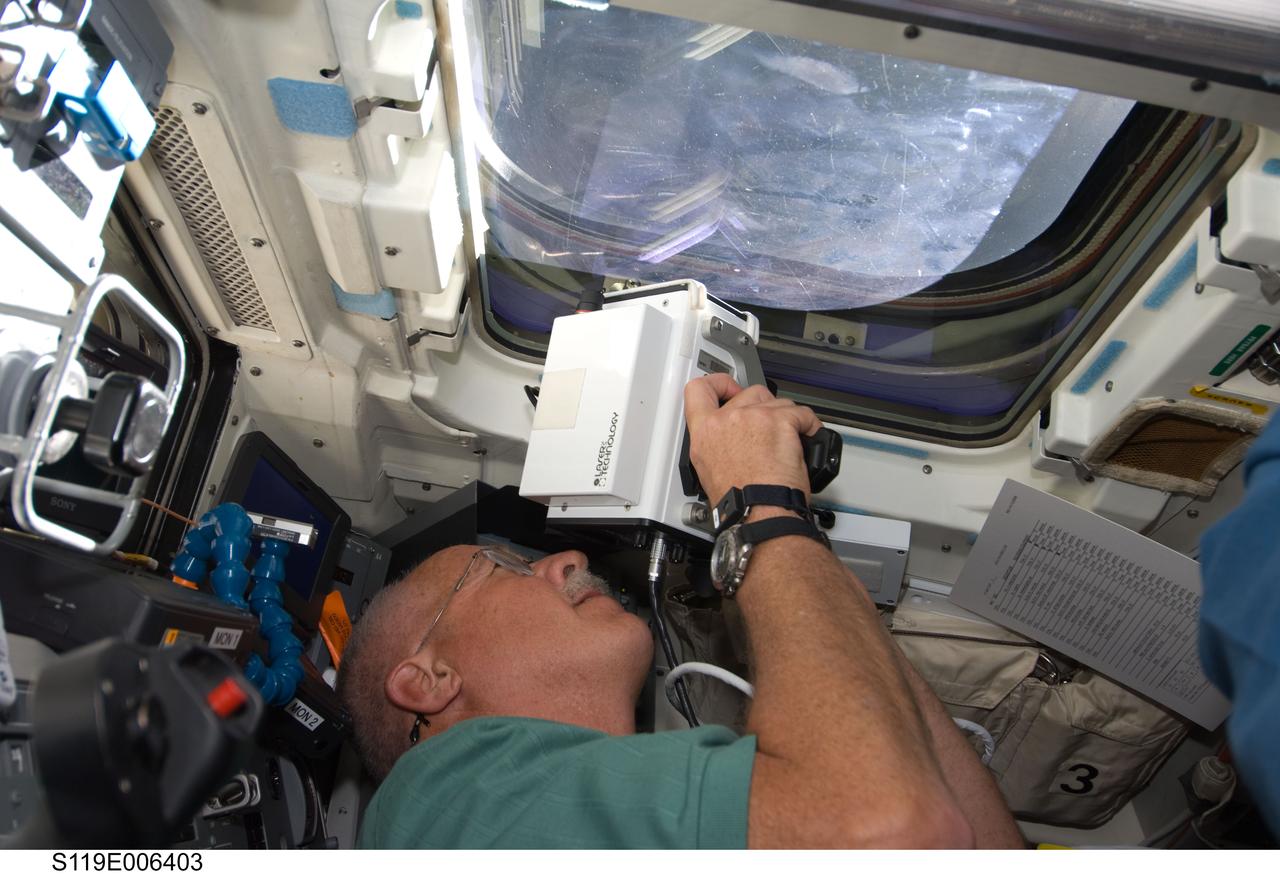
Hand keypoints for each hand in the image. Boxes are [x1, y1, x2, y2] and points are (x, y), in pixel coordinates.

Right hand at [684, 374, 820, 507]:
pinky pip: (802, 414)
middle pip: (748, 392)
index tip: (728, 388)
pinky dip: (808, 425)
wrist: (761, 512)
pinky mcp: (781, 420)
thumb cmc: (740, 502)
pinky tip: (806, 439)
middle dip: (762, 407)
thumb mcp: (709, 472)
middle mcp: (727, 419)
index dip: (717, 384)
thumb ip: (716, 445)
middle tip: (769, 427)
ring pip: (776, 401)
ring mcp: (754, 416)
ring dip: (785, 418)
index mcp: (705, 432)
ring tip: (787, 442)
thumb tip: (729, 442)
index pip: (698, 389)